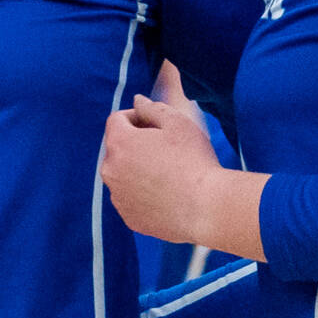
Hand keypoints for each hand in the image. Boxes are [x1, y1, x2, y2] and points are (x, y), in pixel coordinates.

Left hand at [101, 94, 220, 242]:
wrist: (207, 209)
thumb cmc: (194, 161)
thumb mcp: (177, 122)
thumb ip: (151, 108)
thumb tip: (137, 101)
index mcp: (119, 143)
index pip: (117, 120)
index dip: (137, 117)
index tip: (158, 126)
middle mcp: (110, 170)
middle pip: (118, 148)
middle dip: (136, 144)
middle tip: (167, 150)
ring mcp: (118, 196)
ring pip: (123, 174)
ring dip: (138, 169)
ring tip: (169, 174)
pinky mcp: (128, 217)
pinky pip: (131, 198)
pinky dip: (142, 194)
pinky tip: (167, 195)